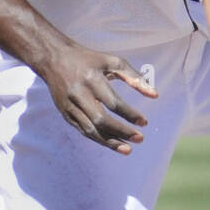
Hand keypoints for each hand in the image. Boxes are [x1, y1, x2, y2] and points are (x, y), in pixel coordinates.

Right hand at [38, 43, 158, 153]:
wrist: (53, 59)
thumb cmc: (89, 60)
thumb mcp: (112, 62)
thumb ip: (134, 77)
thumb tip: (155, 95)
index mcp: (92, 80)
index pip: (113, 103)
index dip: (130, 114)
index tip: (144, 122)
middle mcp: (79, 94)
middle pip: (101, 120)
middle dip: (121, 132)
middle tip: (139, 139)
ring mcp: (69, 106)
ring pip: (90, 130)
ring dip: (110, 142)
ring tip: (127, 149)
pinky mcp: (65, 113)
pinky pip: (82, 130)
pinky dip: (98, 139)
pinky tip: (112, 143)